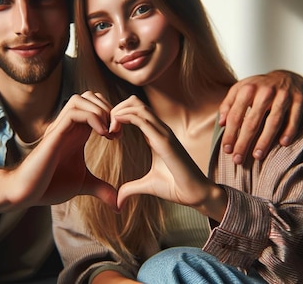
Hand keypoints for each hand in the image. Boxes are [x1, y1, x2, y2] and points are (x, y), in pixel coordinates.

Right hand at [13, 91, 117, 208]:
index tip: (118, 135)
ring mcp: (60, 128)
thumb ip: (101, 189)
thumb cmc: (49, 185)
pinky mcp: (54, 135)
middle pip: (89, 96)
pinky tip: (102, 135)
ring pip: (81, 98)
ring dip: (100, 111)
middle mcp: (68, 126)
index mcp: (76, 133)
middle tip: (116, 131)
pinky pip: (74, 112)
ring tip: (108, 132)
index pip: (94, 105)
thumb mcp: (83, 184)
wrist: (25, 193)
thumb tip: (118, 205)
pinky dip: (93, 117)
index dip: (111, 115)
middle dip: (108, 108)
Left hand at [111, 96, 225, 219]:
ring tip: (109, 130)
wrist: (197, 195)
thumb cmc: (176, 187)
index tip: (108, 132)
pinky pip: (142, 120)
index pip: (136, 111)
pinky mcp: (165, 141)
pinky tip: (114, 132)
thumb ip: (130, 189)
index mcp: (156, 135)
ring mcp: (164, 133)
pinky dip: (125, 119)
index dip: (119, 115)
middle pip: (135, 102)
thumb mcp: (147, 186)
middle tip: (106, 128)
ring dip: (119, 113)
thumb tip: (117, 201)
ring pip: (138, 106)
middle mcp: (161, 130)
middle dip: (116, 109)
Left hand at [218, 70, 302, 163]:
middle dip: (244, 142)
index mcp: (248, 88)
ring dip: (265, 140)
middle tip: (238, 159)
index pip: (235, 115)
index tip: (227, 150)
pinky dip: (289, 131)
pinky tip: (283, 143)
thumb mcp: (240, 89)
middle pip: (252, 121)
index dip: (230, 134)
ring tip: (257, 156)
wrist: (287, 76)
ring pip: (273, 121)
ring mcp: (283, 95)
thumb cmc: (259, 88)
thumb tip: (222, 123)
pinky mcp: (299, 99)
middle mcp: (265, 91)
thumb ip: (228, 104)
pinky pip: (294, 118)